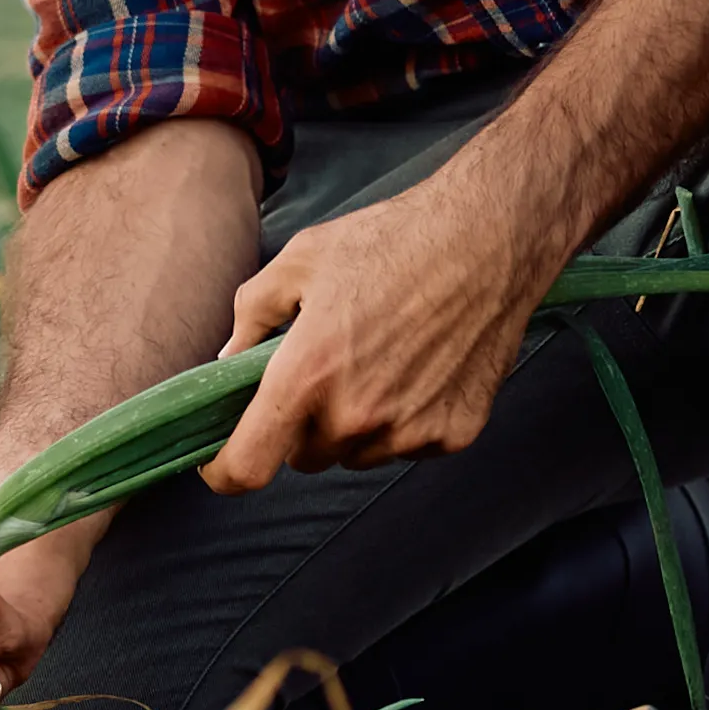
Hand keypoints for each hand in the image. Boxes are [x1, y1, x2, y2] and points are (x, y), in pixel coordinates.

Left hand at [209, 145, 576, 491]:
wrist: (488, 238)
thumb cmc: (390, 241)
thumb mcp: (298, 261)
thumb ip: (251, 318)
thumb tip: (227, 362)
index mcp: (307, 376)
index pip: (247, 467)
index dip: (224, 470)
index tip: (220, 459)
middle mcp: (356, 416)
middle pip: (305, 456)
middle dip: (301, 424)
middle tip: (324, 369)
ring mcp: (409, 431)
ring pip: (356, 454)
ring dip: (353, 424)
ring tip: (379, 358)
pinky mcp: (453, 434)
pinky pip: (406, 446)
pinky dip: (403, 420)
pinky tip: (419, 366)